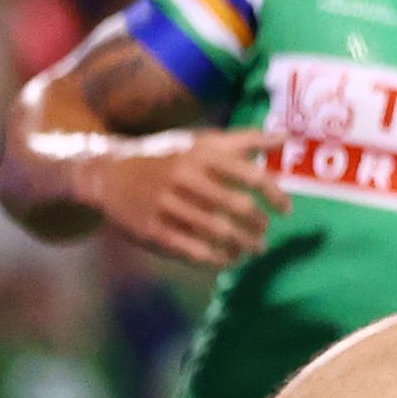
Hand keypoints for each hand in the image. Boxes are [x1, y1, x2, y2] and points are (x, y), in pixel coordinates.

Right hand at [79, 129, 289, 266]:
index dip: (275, 195)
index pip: (251, 175)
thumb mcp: (202, 141)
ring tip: (254, 250)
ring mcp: (166, 205)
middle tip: (265, 234)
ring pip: (217, 231)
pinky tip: (228, 260)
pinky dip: (216, 259)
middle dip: (258, 225)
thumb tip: (286, 137)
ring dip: (243, 245)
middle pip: (237, 206)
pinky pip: (191, 250)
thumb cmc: (169, 156)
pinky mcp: (151, 230)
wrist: (109, 173)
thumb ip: (245, 140)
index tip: (287, 210)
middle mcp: (185, 177)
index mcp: (203, 154)